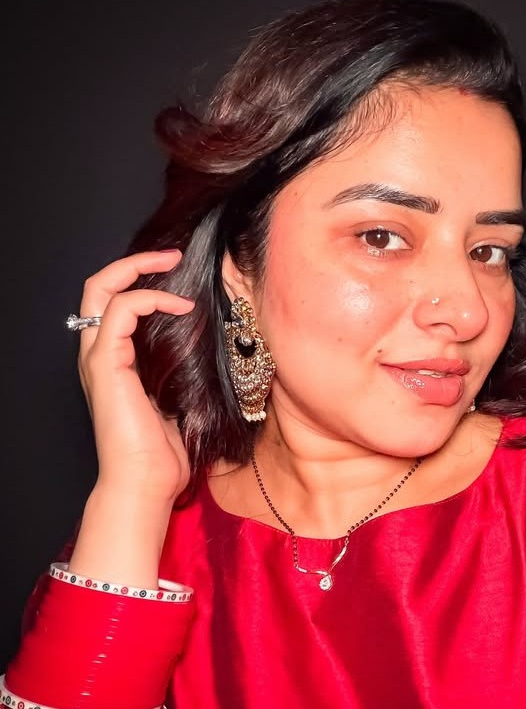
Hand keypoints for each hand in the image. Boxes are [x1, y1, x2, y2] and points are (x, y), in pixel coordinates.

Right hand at [77, 249, 194, 502]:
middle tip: (172, 254)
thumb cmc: (165, 450)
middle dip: (134, 262)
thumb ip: (182, 367)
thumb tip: (215, 345)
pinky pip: (121, 311)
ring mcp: (99, 358)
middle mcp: (100, 353)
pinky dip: (151, 299)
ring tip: (175, 263)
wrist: (146, 483)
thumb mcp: (180, 395)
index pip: (116, 302)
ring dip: (140, 269)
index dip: (142, 279)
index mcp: (115, 360)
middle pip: (98, 287)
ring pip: (101, 289)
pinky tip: (182, 307)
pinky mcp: (107, 365)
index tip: (180, 272)